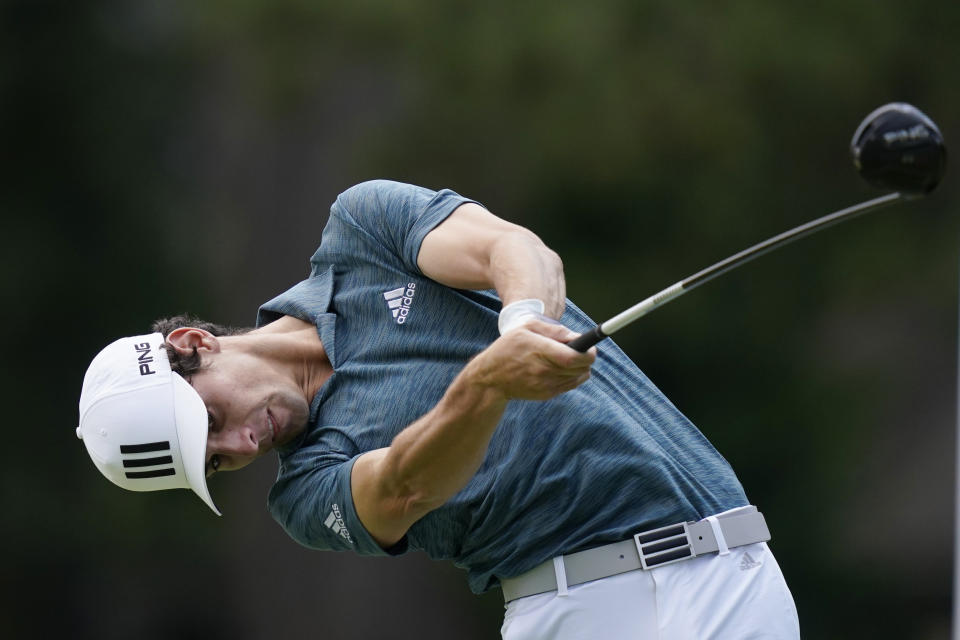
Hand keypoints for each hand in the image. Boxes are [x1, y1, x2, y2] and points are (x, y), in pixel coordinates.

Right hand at [469, 319, 595, 400]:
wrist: (491, 379)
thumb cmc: (508, 348)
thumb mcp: (526, 328)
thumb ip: (554, 330)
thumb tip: (577, 336)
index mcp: (540, 351)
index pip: (574, 357)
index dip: (588, 353)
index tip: (590, 347)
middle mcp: (545, 371)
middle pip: (581, 368)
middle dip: (587, 358)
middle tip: (582, 350)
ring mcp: (547, 385)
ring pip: (579, 377)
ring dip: (580, 367)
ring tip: (568, 358)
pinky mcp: (547, 394)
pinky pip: (570, 385)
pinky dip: (572, 376)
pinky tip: (560, 368)